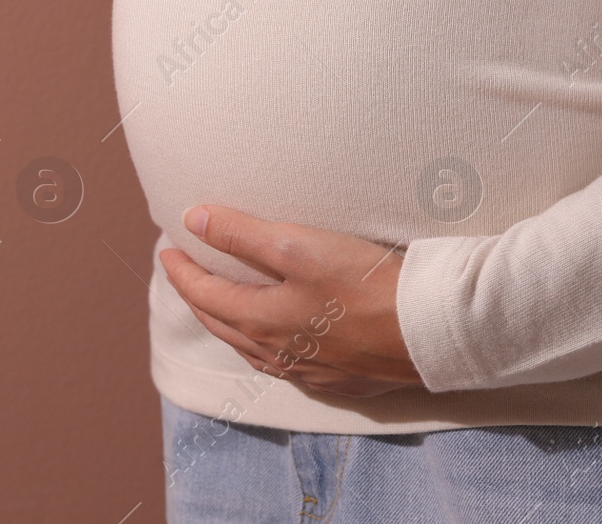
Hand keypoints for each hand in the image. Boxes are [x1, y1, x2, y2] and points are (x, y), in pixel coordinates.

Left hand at [159, 205, 422, 397]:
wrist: (434, 332)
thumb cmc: (367, 285)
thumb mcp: (298, 247)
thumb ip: (241, 234)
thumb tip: (192, 220)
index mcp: (261, 322)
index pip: (204, 295)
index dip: (182, 271)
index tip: (167, 250)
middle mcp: (279, 354)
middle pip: (222, 325)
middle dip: (198, 298)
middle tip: (185, 274)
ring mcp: (311, 372)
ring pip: (252, 350)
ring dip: (229, 324)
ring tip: (221, 303)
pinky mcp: (342, 380)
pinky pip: (286, 366)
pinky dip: (265, 346)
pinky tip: (277, 340)